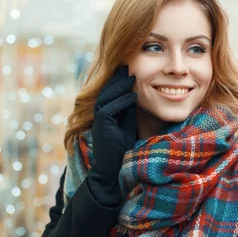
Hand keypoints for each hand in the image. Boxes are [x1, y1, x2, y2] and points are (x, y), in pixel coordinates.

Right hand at [87, 65, 136, 205]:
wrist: (111, 171)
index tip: (131, 69)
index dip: (120, 81)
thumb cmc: (122, 150)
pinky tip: (133, 95)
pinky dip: (121, 101)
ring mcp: (99, 121)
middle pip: (107, 91)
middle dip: (117, 78)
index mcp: (106, 113)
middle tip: (129, 65)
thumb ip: (129, 112)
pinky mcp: (101, 127)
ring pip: (107, 97)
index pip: (111, 92)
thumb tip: (138, 95)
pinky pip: (109, 109)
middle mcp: (100, 115)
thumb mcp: (128, 125)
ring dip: (119, 86)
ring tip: (132, 76)